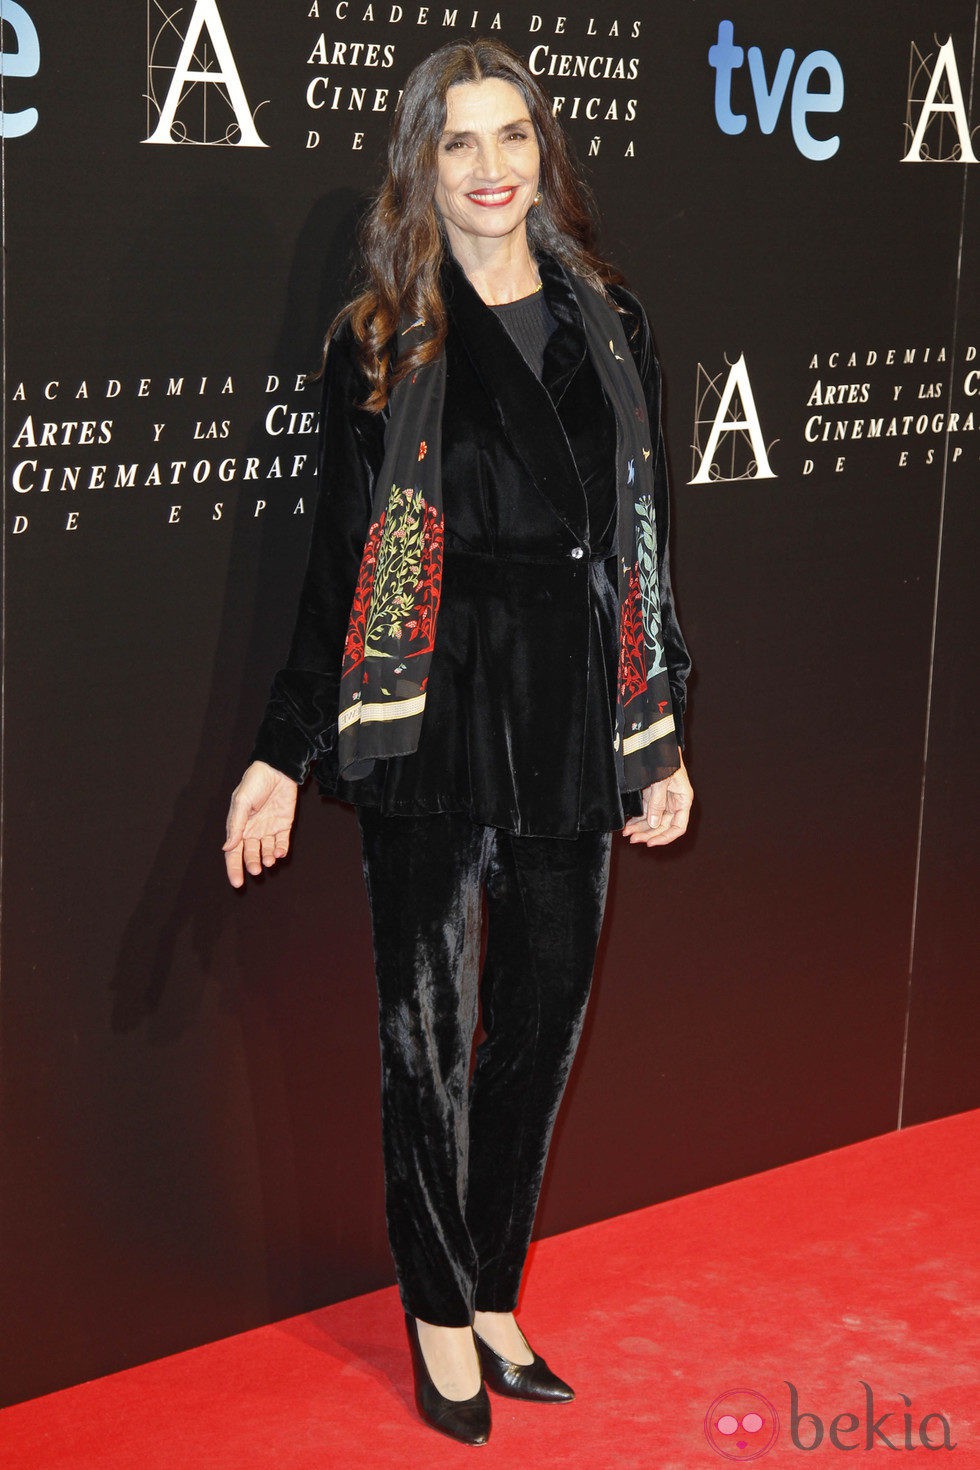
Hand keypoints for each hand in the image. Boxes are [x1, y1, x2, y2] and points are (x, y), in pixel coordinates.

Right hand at [222, 761, 298, 887]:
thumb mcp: (241, 801)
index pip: (233, 853)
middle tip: (256, 870)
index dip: (234, 868)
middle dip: (252, 864)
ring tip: (268, 862)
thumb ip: (236, 825)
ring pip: (266, 852)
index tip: (237, 883)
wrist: (277, 768)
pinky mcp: (284, 825)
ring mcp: (269, 829)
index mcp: (239, 826)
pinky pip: (282, 843)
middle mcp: (253, 831)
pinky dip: (280, 850)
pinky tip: (279, 853)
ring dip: (267, 859)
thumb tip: (227, 848)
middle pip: (250, 854)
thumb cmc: (254, 782)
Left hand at [622, 749, 692, 846]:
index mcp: (682, 800)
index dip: (665, 837)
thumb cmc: (663, 758)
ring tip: (626, 833)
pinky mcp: (652, 795)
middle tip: (632, 839)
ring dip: (640, 828)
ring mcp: (663, 799)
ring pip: (652, 821)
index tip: (650, 843)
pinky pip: (646, 812)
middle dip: (647, 834)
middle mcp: (674, 802)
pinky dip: (637, 819)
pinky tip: (628, 824)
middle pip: (662, 826)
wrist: (656, 742)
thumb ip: (657, 802)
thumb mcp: (661, 780)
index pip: (678, 827)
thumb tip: (653, 824)